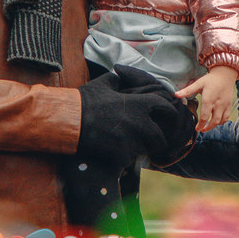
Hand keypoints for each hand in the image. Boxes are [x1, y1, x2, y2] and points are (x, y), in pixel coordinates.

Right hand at [77, 69, 194, 166]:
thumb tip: (123, 77)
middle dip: (157, 139)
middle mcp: (139, 124)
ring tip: (132, 145)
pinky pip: (130, 159)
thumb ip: (120, 80)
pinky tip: (116, 152)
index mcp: (138, 105)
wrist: (69, 121)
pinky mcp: (121, 155)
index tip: (168, 115)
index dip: (169, 112)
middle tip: (150, 139)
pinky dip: (125, 157)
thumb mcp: (104, 83)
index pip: (165, 108)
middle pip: (160, 137)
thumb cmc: (86, 100)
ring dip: (142, 148)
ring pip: (146, 150)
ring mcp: (131, 141)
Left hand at [175, 66, 236, 130]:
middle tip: (201, 130)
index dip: (200, 125)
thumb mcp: (198, 83)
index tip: (196, 128)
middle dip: (207, 128)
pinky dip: (221, 121)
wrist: (225, 74)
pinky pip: (226, 117)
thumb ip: (187, 90)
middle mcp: (218, 104)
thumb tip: (176, 95)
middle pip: (213, 121)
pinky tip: (216, 121)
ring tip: (207, 127)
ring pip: (220, 120)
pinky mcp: (229, 105)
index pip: (205, 116)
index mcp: (209, 99)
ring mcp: (225, 105)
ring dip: (214, 126)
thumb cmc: (211, 79)